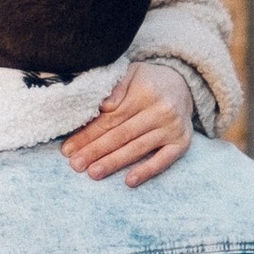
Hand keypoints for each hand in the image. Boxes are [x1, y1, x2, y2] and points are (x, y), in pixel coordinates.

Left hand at [64, 61, 194, 187]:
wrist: (183, 84)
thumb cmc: (148, 81)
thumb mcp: (131, 73)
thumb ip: (115, 87)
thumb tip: (102, 106)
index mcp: (145, 93)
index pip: (111, 118)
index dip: (88, 134)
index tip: (69, 148)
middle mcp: (161, 111)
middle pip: (121, 135)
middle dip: (96, 151)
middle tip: (76, 165)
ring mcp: (172, 128)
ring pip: (137, 148)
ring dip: (114, 162)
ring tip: (93, 173)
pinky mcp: (182, 142)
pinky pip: (164, 160)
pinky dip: (147, 171)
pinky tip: (129, 181)